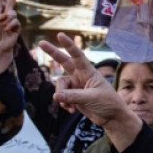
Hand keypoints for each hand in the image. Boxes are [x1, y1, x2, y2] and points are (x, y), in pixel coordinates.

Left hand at [0, 0, 18, 76]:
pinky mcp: (16, 29)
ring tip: (4, 26)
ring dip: (8, 18)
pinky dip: (12, 24)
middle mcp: (4, 20)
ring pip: (13, 14)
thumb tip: (7, 14)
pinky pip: (16, 21)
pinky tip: (8, 29)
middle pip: (9, 7)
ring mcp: (10, 24)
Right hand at [39, 33, 140, 150]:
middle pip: (64, 62)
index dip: (69, 45)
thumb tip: (55, 96)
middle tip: (41, 43)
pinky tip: (72, 110)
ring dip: (61, 96)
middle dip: (53, 53)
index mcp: (89, 72)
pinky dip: (63, 103)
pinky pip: (61, 97)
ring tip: (70, 106)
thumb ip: (73, 96)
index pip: (78, 56)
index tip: (60, 35)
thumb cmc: (108, 103)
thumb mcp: (91, 98)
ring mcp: (76, 86)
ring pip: (60, 85)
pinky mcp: (73, 96)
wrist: (111, 117)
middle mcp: (81, 76)